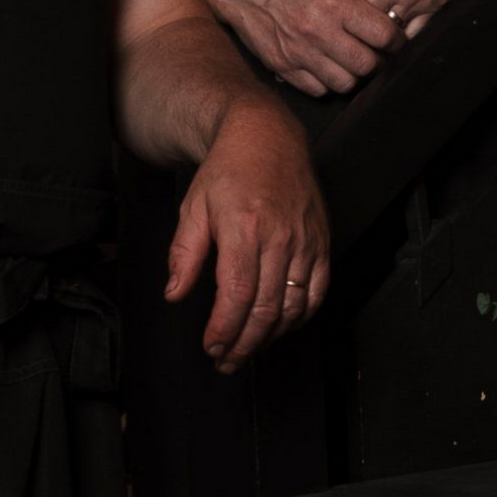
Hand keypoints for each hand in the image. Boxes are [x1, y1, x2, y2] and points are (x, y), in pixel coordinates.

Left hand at [164, 97, 330, 372]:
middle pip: (266, 308)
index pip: (237, 295)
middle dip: (245, 343)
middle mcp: (280, 237)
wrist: (268, 136)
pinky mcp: (321, 242)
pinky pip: (316, 292)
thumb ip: (185, 253)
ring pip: (293, 306)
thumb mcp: (194, 206)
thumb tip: (175, 293)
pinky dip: (300, 317)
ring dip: (270, 337)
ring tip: (248, 350)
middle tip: (226, 360)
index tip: (212, 346)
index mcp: (244, 228)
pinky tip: (279, 326)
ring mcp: (306, 241)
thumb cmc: (228, 170)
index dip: (225, 329)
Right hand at [201, 0, 404, 96]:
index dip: (396, 41)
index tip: (394, 40)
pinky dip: (326, 82)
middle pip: (368, 65)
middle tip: (375, 54)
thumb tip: (391, 10)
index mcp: (334, 2)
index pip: (385, 35)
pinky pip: (318, 89)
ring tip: (350, 61)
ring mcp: (299, 51)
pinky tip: (326, 65)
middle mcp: (318, 29)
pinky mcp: (282, 65)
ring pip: (345, 83)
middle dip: (377, 61)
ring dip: (352, 75)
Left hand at [307, 0, 496, 25]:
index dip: (332, 4)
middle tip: (339, 30)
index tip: (329, 6)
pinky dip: (399, 43)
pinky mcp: (435, 11)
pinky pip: (412, 37)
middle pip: (359, 18)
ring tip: (361, 41)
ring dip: (372, 38)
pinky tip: (389, 44)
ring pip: (383, 33)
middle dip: (348, 25)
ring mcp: (415, 0)